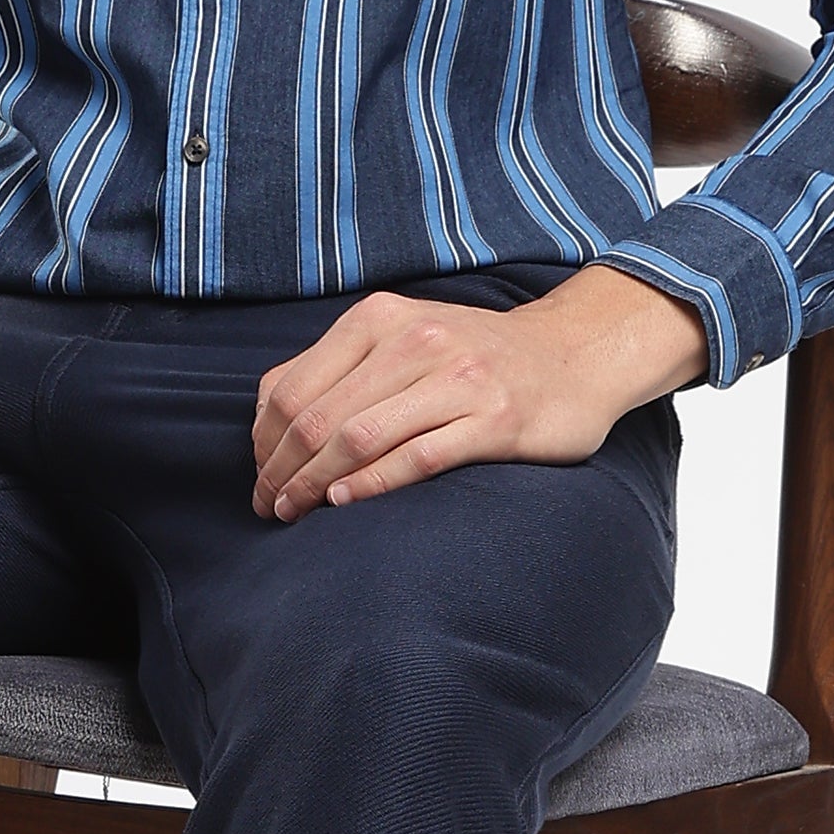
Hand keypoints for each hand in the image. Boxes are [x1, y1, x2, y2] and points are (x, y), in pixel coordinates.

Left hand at [250, 268, 707, 524]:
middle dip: (281, 472)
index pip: (292, 386)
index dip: (263, 441)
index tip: (259, 476)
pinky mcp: (494, 421)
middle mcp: (416, 341)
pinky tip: (344, 503)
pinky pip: (417, 458)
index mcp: (380, 319)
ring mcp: (457, 380)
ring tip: (296, 513)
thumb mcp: (404, 336)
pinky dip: (371, 484)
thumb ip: (341, 366)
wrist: (573, 355)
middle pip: (318, 418)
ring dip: (314, 485)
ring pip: (359, 438)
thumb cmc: (475, 356)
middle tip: (269, 507)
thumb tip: (268, 418)